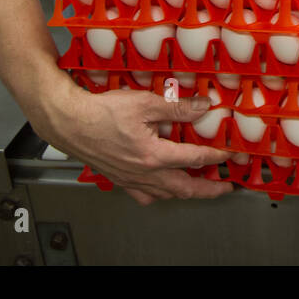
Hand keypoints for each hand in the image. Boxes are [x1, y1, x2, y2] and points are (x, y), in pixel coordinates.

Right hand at [32, 79, 235, 205]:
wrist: (69, 122)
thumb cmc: (100, 112)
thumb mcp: (144, 103)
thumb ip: (177, 107)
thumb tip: (202, 107)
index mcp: (153, 155)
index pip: (195, 159)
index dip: (217, 156)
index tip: (229, 154)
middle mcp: (143, 173)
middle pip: (184, 188)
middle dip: (209, 190)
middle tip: (225, 187)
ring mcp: (130, 179)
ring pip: (165, 194)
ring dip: (186, 192)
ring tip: (200, 188)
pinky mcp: (119, 178)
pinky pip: (143, 195)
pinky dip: (159, 195)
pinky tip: (162, 189)